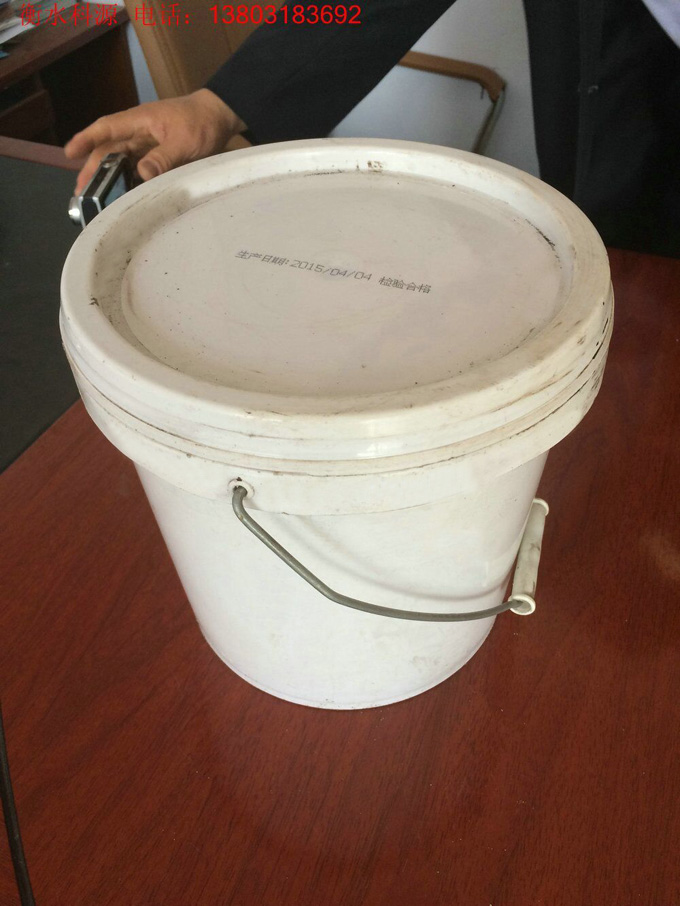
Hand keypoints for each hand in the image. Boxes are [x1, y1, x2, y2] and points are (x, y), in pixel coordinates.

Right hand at [65, 89, 245, 193]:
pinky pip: (137, 170)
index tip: (69, 153)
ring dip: (108, 179)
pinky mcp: (157, 157)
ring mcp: (147, 145)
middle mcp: (138, 133)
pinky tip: (122, 197)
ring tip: (96, 200)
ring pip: (120, 163)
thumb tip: (142, 173)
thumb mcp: (184, 141)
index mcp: (140, 121)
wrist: (220, 118)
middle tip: (81, 194)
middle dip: (92, 170)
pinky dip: (128, 182)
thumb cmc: (201, 122)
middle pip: (109, 151)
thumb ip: (163, 158)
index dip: (86, 140)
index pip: (107, 129)